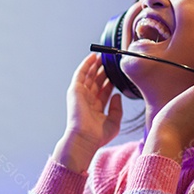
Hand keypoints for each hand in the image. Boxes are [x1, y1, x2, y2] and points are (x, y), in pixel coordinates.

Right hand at [51, 53, 122, 171]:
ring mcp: (81, 94)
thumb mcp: (114, 122)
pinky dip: (86, 65)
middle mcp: (88, 100)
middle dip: (103, 70)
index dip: (110, 81)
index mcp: (96, 108)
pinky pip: (81, 74)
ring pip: (89, 75)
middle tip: (111, 60)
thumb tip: (117, 95)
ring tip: (102, 55)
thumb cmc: (98, 135)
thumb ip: (117, 108)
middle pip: (97, 81)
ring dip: (95, 65)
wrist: (85, 138)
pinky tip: (93, 57)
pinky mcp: (75, 90)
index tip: (118, 72)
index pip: (104, 90)